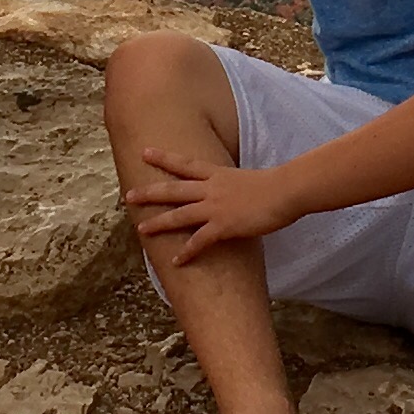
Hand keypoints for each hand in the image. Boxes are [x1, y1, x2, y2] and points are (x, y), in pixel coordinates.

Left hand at [123, 142, 293, 267]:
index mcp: (217, 175)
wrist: (286, 191)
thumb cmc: (275, 185)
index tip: (145, 152)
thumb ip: (235, 184)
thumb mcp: (248, 178)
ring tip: (141, 229)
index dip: (164, 158)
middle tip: (128, 195)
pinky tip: (176, 261)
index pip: (185, 164)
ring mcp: (215, 207)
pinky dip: (187, 252)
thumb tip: (234, 190)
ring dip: (159, 223)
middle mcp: (211, 189)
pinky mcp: (224, 226)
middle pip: (173, 189)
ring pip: (180, 215)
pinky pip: (200, 241)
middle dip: (149, 192)